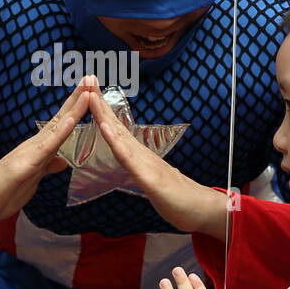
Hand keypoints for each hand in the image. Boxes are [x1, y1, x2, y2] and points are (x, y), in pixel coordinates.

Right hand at [0, 76, 96, 222]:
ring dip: (73, 109)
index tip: (90, 91)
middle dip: (77, 99)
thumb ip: (47, 167)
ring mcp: (29, 153)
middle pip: (61, 119)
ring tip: (86, 91)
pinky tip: (70, 121)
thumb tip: (62, 162)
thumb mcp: (32, 179)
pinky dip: (59, 134)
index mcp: (39, 149)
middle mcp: (34, 146)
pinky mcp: (23, 166)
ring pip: (56, 128)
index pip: (61, 125)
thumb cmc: (2, 191)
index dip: (77, 108)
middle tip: (91, 77)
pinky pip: (45, 148)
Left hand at [88, 86, 226, 234]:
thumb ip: (142, 168)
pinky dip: (115, 142)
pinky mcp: (148, 178)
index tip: (89, 90)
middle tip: (88, 78)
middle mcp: (140, 153)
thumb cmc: (177, 197)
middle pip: (115, 125)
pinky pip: (128, 158)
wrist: (201, 210)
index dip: (101, 110)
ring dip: (104, 115)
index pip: (115, 128)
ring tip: (92, 95)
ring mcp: (144, 163)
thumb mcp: (152, 180)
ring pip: (119, 136)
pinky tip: (105, 128)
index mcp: (138, 154)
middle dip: (99, 102)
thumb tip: (134, 160)